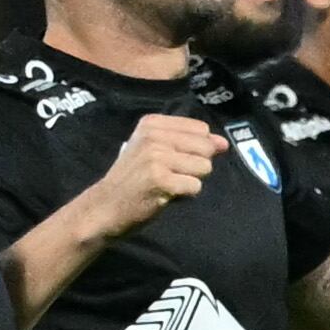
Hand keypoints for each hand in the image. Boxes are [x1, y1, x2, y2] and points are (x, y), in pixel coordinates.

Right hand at [87, 113, 223, 240]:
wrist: (105, 206)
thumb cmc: (133, 179)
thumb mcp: (155, 150)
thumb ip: (190, 143)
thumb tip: (224, 143)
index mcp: (152, 123)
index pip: (200, 129)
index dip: (197, 148)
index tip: (175, 160)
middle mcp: (153, 136)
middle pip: (205, 147)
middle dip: (195, 166)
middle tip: (170, 175)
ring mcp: (156, 157)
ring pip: (204, 167)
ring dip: (190, 181)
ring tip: (167, 185)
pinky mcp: (160, 180)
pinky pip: (195, 186)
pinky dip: (184, 195)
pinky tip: (165, 195)